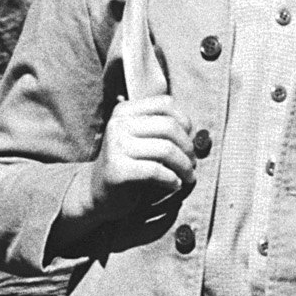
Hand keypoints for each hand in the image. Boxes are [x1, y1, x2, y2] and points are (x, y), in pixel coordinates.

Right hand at [87, 94, 194, 215]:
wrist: (98, 191)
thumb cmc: (129, 164)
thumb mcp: (142, 139)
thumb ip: (163, 130)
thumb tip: (198, 134)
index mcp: (125, 111)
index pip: (165, 104)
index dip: (185, 122)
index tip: (190, 141)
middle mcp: (118, 124)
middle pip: (169, 126)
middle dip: (188, 147)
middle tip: (192, 163)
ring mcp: (116, 146)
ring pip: (166, 149)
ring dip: (184, 166)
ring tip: (187, 176)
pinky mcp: (117, 169)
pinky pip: (156, 171)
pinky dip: (172, 179)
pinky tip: (174, 184)